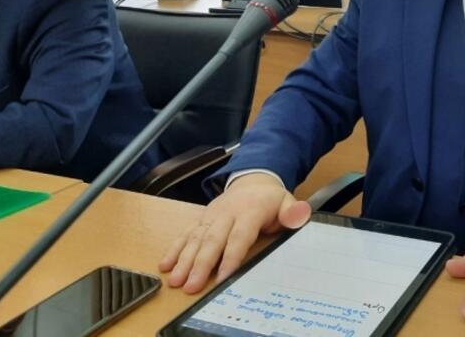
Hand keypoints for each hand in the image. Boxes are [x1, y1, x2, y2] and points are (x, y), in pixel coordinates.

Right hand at [158, 173, 310, 292]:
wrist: (253, 180)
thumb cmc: (270, 199)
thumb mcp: (287, 202)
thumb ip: (293, 212)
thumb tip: (299, 215)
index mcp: (250, 210)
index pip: (239, 235)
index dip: (231, 256)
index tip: (223, 276)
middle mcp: (227, 213)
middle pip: (213, 240)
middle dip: (201, 264)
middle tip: (192, 285)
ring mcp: (211, 216)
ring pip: (196, 238)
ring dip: (184, 260)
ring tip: (176, 280)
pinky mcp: (202, 219)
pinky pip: (186, 234)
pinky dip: (174, 249)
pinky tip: (165, 265)